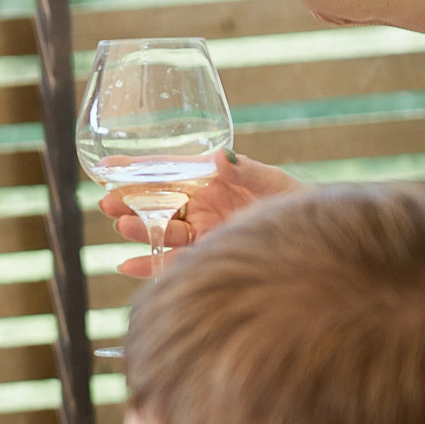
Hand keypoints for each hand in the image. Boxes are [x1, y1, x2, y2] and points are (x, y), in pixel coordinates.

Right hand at [99, 150, 306, 275]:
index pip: (169, 171)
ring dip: (139, 229)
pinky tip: (127, 265)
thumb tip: (222, 157)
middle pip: (157, 203)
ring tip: (122, 226)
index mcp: (212, 181)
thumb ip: (248, 172)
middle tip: (107, 202)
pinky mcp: (206, 259)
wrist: (317, 244)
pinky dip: (150, 266)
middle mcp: (201, 207)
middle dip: (130, 202)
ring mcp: (202, 234)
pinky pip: (172, 263)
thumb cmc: (297, 206)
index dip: (138, 168)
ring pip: (161, 232)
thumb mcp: (275, 184)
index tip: (109, 166)